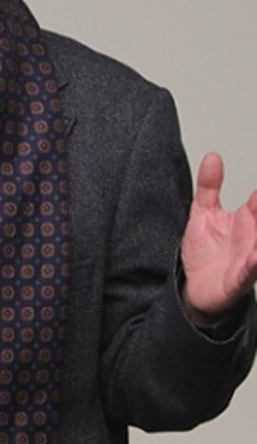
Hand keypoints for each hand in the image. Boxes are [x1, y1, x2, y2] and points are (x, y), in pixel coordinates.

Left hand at [181, 153, 256, 322]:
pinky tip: (255, 255)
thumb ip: (209, 185)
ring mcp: (250, 257)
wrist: (193, 286)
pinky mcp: (240, 278)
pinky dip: (255, 263)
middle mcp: (254, 236)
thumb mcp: (203, 211)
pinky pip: (251, 270)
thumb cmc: (204, 251)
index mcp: (248, 218)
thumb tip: (213, 156)